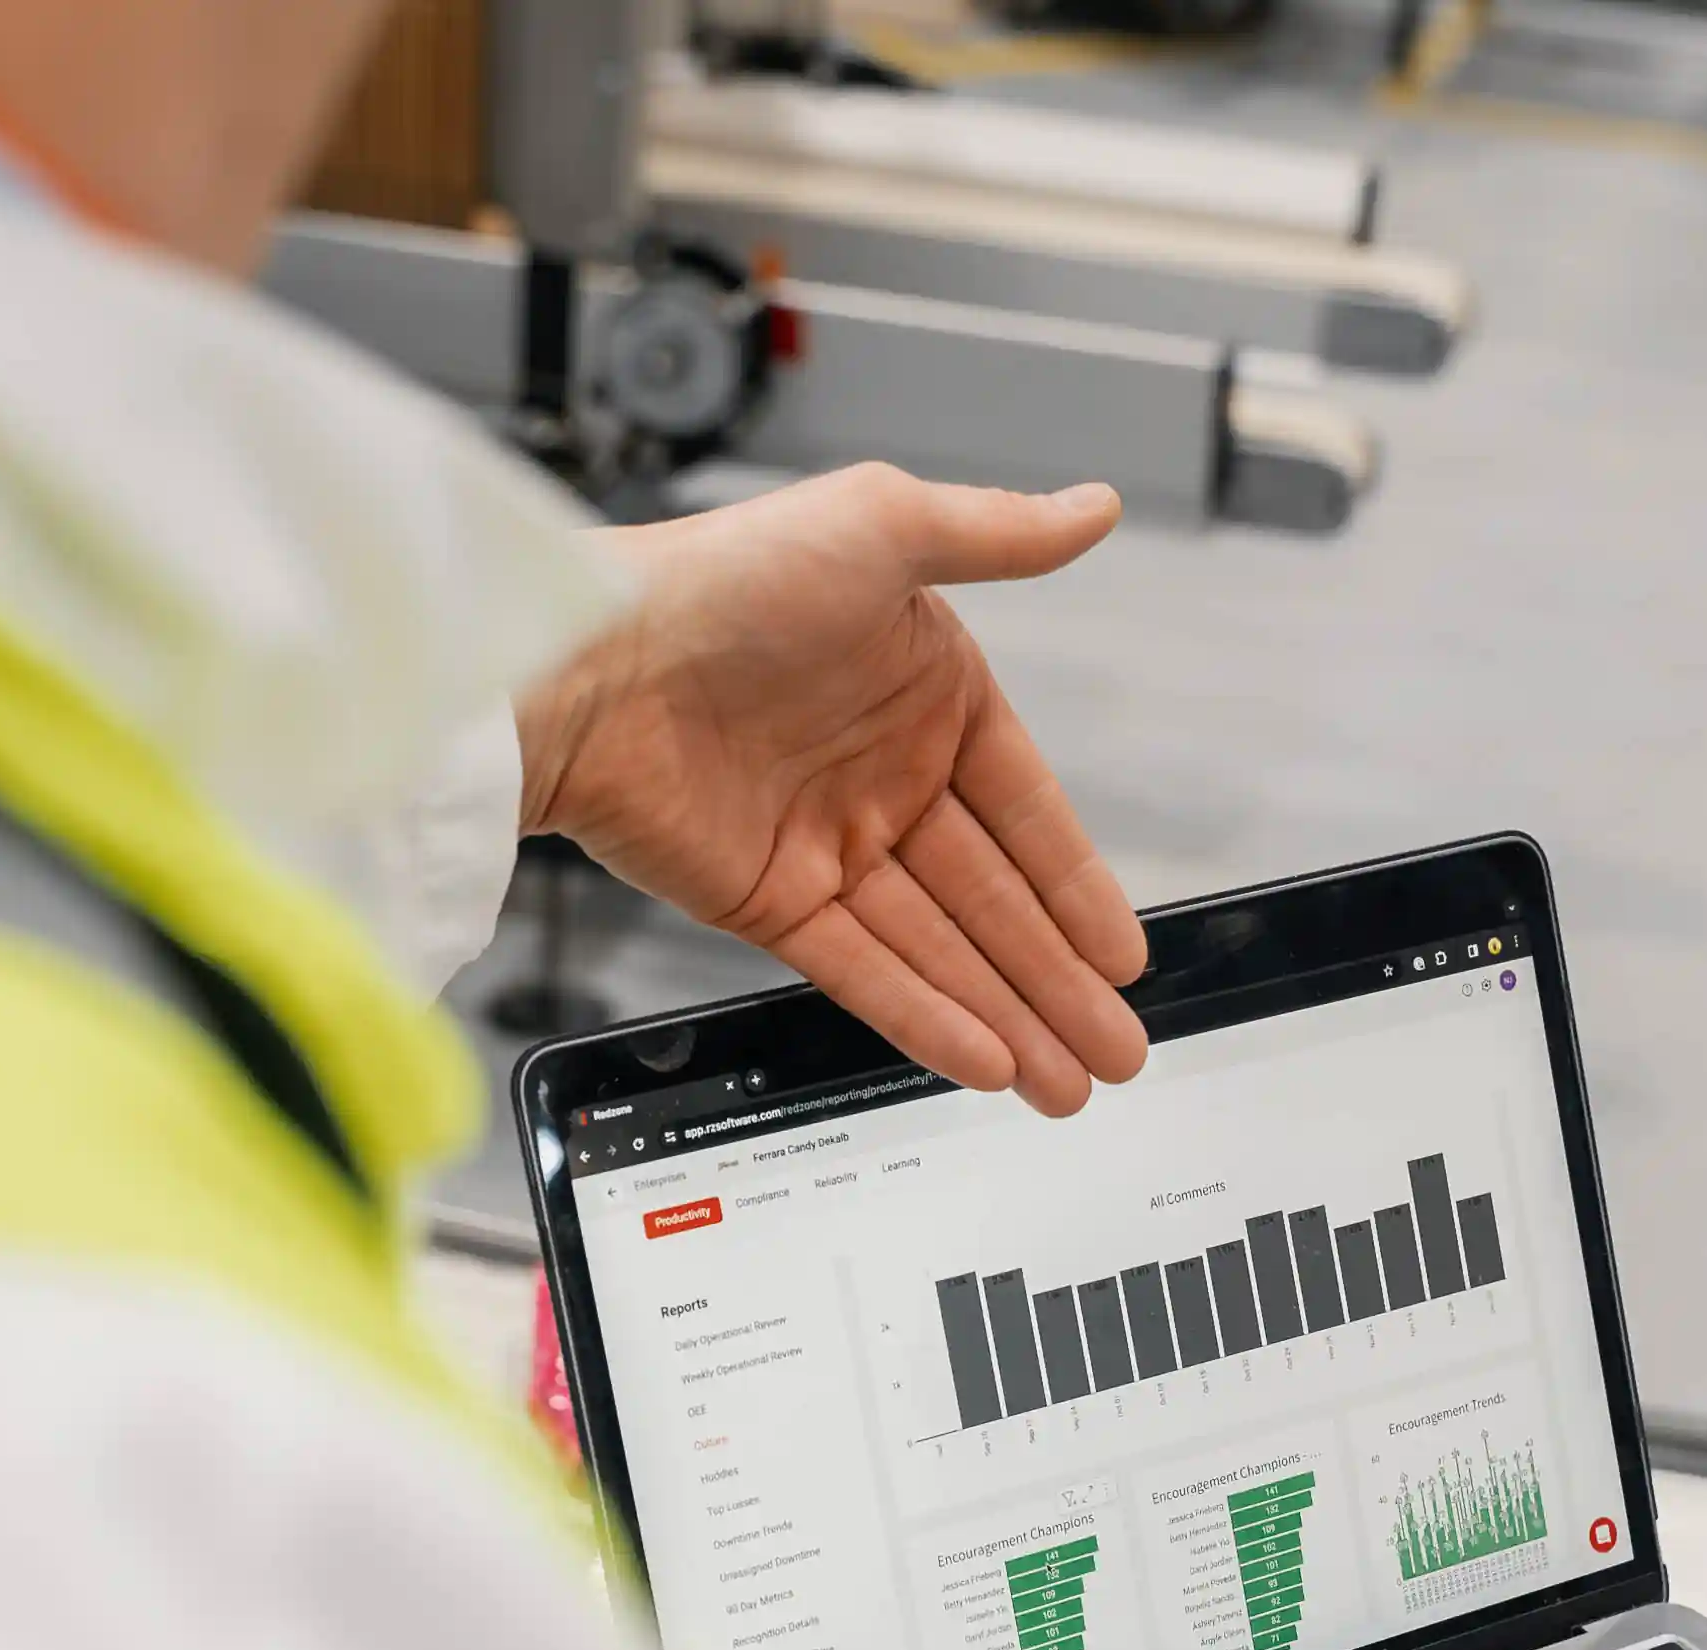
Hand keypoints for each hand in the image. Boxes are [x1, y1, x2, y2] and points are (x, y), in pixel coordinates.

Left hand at [519, 466, 1150, 1112]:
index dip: (1078, 888)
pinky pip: (864, 973)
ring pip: (941, 953)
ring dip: (1011, 1019)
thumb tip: (1095, 509)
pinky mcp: (768, 902)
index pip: (1026, 812)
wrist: (581, 660)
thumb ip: (997, 535)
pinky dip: (926, 1020)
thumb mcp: (882, 525)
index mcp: (924, 697)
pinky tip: (986, 1063)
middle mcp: (881, 777)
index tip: (1125, 954)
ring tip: (1071, 1084)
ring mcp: (826, 846)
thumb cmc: (718, 575)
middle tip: (1120, 1050)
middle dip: (1061, 982)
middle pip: (995, 902)